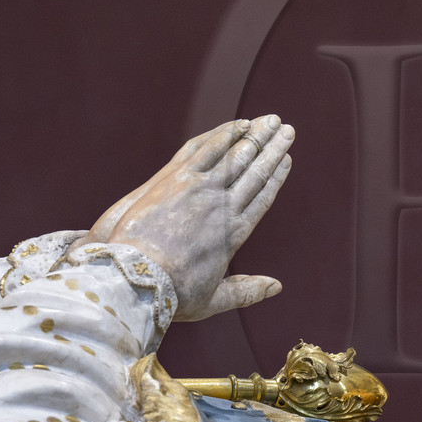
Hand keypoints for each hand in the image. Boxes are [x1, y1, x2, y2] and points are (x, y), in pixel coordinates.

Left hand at [103, 116, 294, 320]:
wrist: (135, 278)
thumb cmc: (171, 294)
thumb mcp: (213, 300)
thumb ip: (246, 291)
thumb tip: (277, 287)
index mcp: (235, 234)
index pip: (262, 197)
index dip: (276, 176)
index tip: (286, 160)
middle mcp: (224, 207)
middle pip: (255, 172)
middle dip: (273, 148)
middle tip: (286, 130)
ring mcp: (201, 190)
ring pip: (235, 156)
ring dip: (255, 135)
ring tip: (270, 120)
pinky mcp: (176, 178)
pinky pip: (205, 150)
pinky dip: (223, 135)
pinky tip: (236, 124)